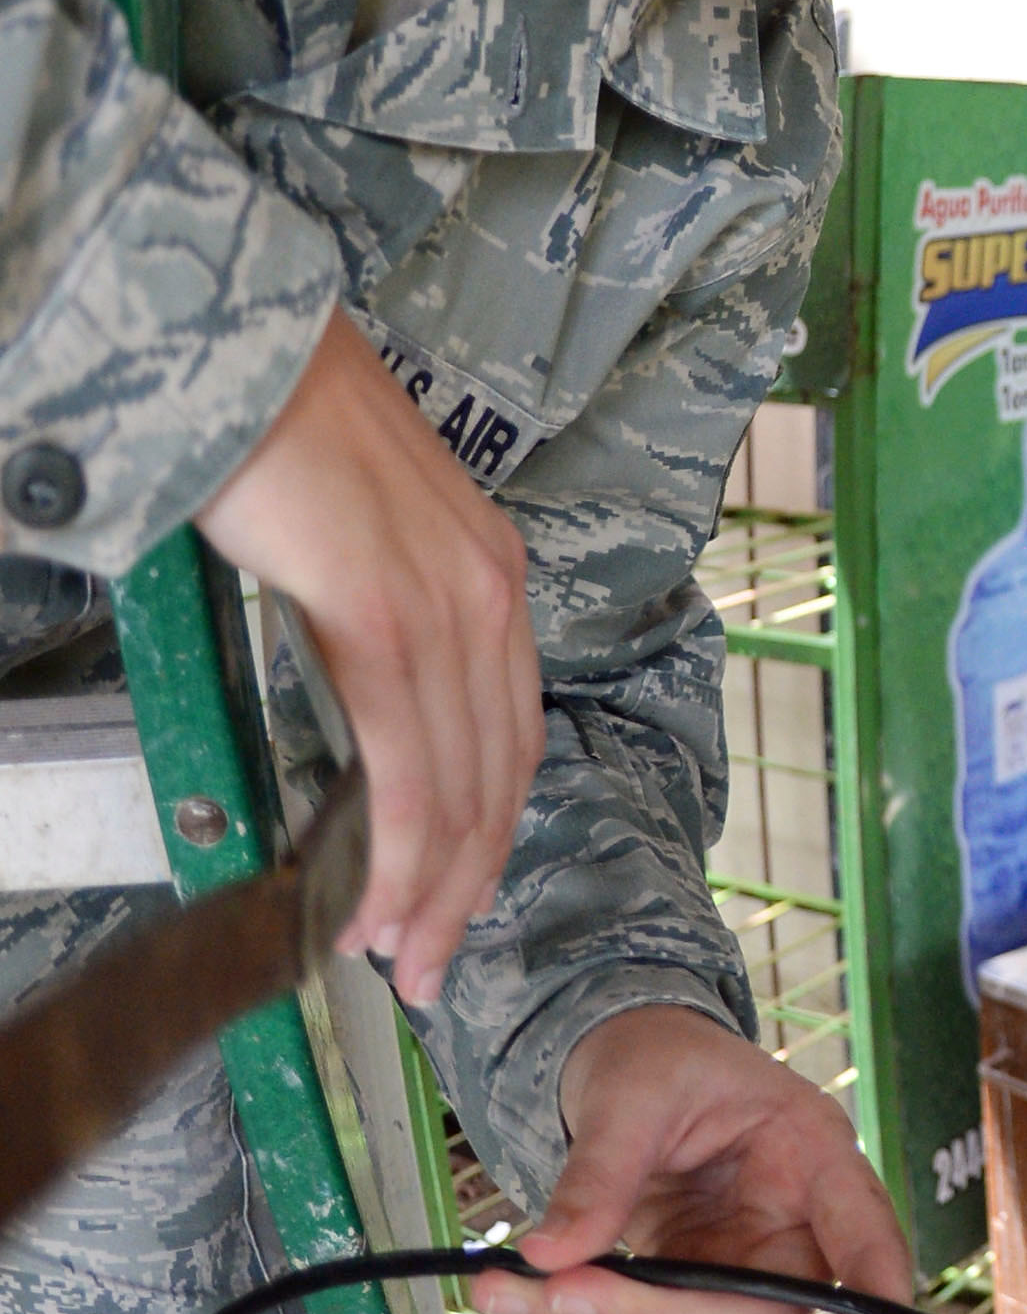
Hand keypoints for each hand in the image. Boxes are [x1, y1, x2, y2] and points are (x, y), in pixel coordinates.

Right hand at [195, 310, 541, 1007]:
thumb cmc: (274, 433)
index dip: (484, 831)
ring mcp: (450, 607)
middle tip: (432, 965)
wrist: (232, 348)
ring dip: (433, 889)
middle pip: (500, 776)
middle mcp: (493, 593)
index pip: (507, 733)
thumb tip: (360, 703)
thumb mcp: (354, 538)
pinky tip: (377, 904)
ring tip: (402, 959)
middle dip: (468, 884)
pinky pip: (409, 767)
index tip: (453, 899)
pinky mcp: (387, 618)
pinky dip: (400, 851)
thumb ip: (377, 618)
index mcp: (493, 574)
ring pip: (462, 788)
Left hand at [517, 1004, 913, 1313]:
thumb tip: (549, 1256)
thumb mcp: (630, 1094)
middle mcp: (796, 1217)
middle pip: (769, 1309)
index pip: (871, 1251)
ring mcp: (746, 1253)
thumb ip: (599, 1175)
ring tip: (507, 1287)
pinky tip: (518, 1285)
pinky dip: (585, 1308)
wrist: (626, 1053)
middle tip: (560, 1295)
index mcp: (815, 1154)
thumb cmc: (657, 1055)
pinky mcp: (695, 1273)